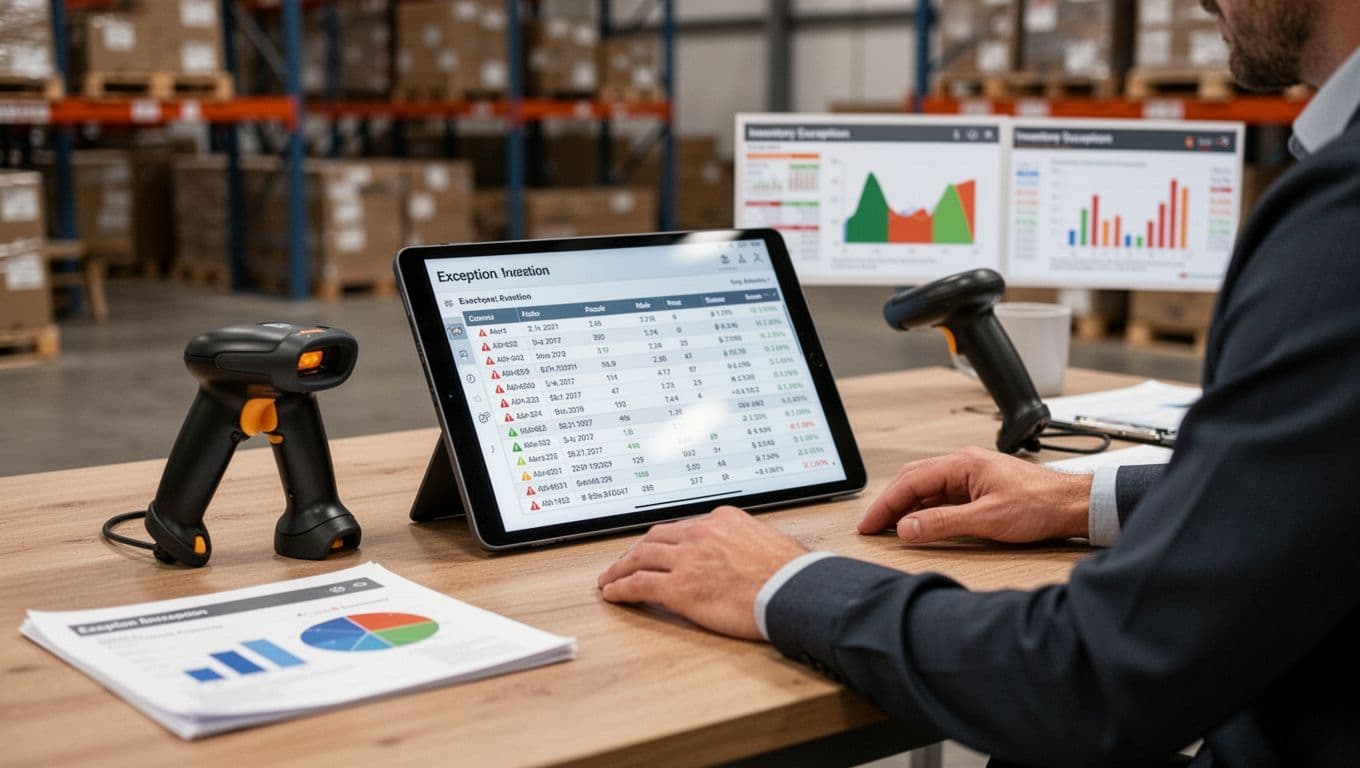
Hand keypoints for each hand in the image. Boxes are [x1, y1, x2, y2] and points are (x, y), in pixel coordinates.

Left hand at [597, 506, 807, 639]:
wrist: (793, 590)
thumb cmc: (791, 574)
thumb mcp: (769, 542)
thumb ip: (748, 543)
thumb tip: (749, 555)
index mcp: (721, 520)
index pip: (682, 528)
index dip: (664, 541)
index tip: (657, 548)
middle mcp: (699, 533)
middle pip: (655, 538)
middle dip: (635, 550)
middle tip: (624, 561)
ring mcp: (686, 559)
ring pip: (640, 557)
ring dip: (620, 568)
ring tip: (609, 578)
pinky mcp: (678, 587)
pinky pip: (638, 584)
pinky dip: (620, 588)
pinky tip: (612, 593)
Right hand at [858, 446, 1092, 543]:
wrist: (1074, 505)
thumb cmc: (1041, 505)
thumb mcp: (988, 519)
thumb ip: (943, 523)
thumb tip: (907, 528)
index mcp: (962, 463)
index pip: (910, 481)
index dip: (885, 504)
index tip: (868, 524)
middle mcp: (963, 464)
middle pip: (912, 480)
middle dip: (889, 503)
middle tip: (870, 527)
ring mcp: (970, 475)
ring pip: (925, 488)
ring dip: (905, 507)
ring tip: (888, 528)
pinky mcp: (978, 487)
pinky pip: (941, 495)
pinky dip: (924, 509)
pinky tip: (918, 523)